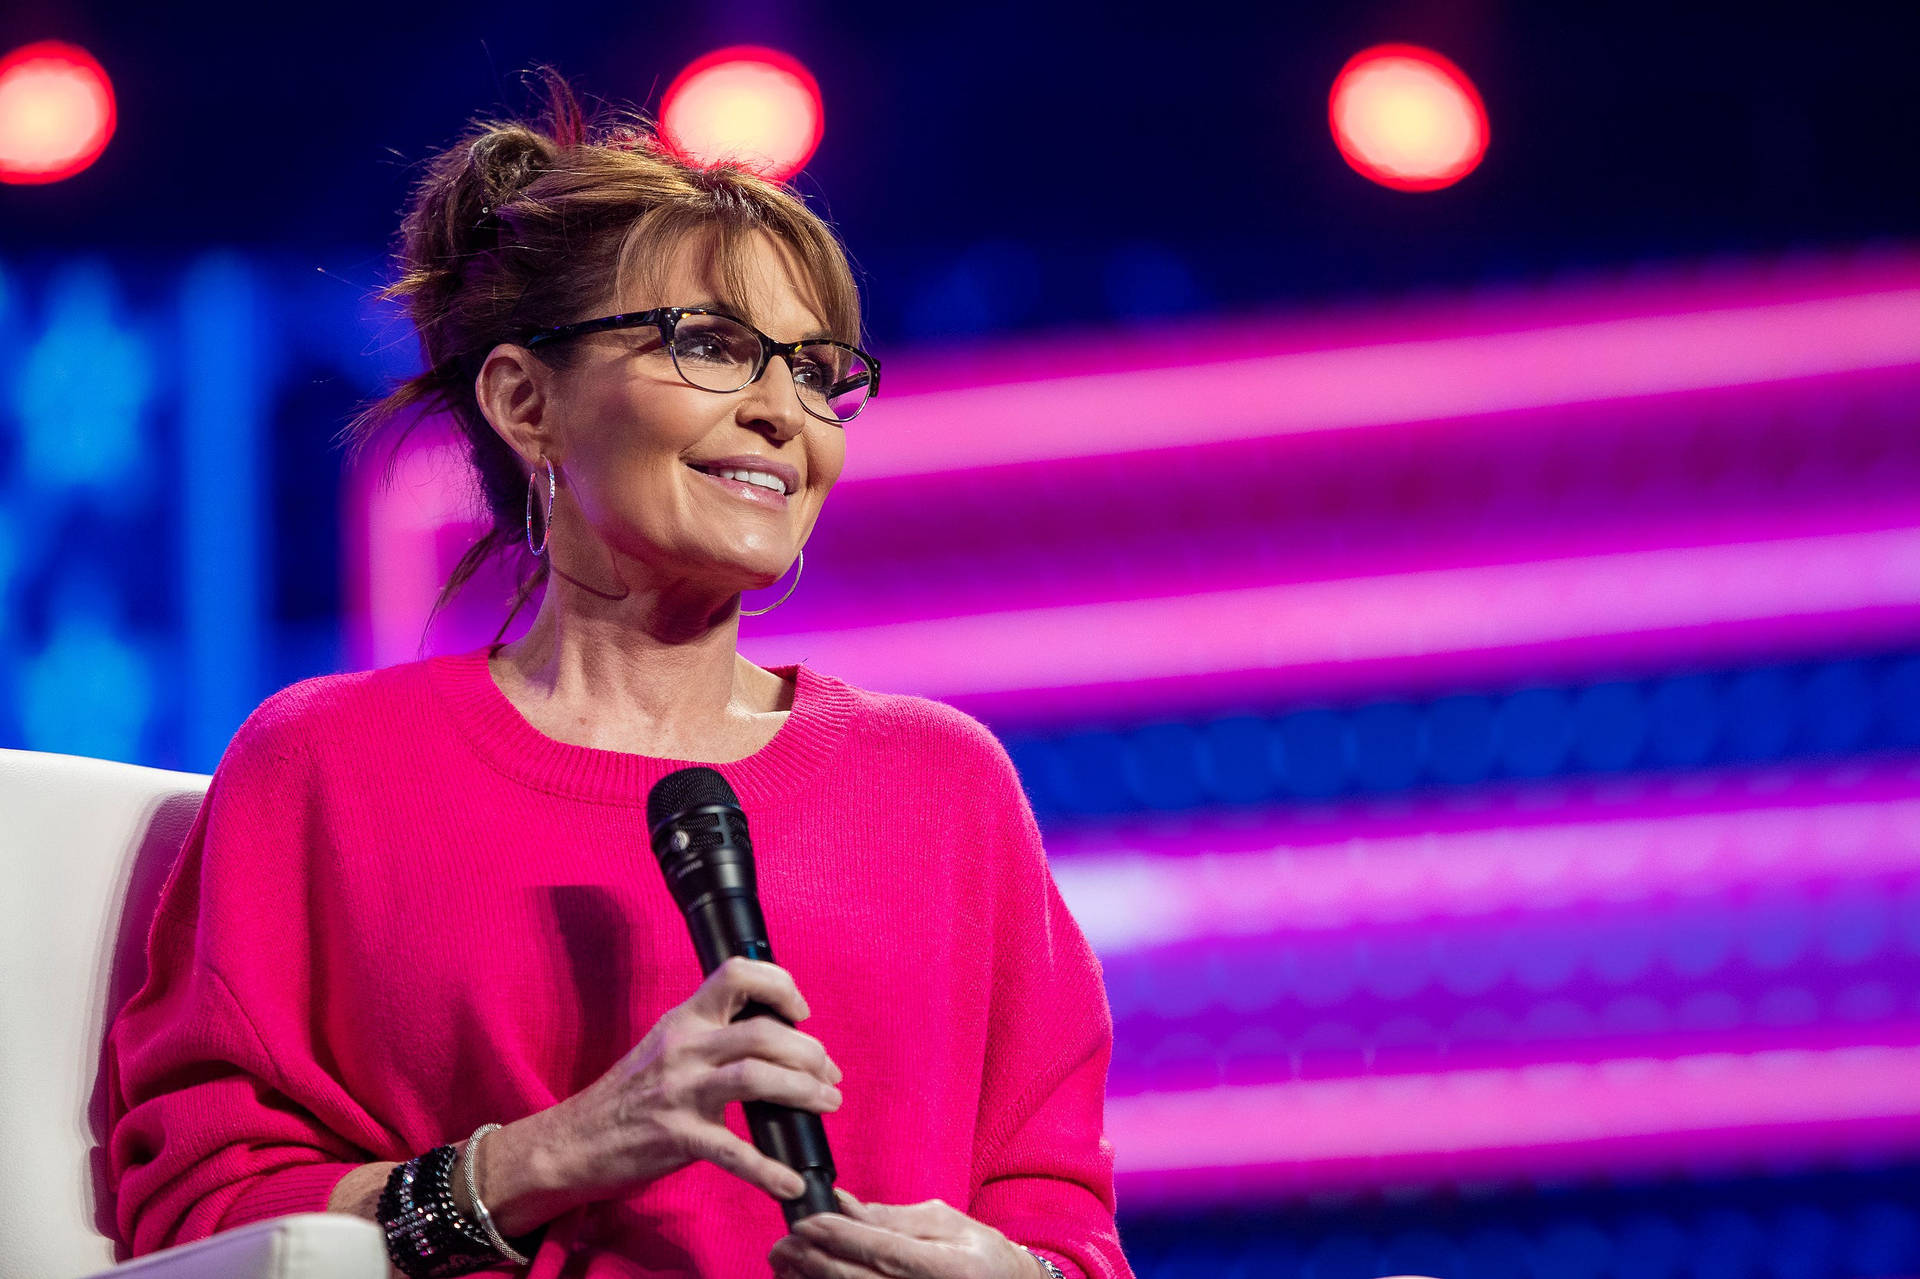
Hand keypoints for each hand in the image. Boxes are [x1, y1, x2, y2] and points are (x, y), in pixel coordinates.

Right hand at [537, 956, 844, 1206]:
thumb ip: (714, 1034)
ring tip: (827, 1104)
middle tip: (828, 1074)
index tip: (801, 1012)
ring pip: (757, 1077)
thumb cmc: (631, 1094)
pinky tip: (789, 1181)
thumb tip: (780, 1035)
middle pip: (763, 1032)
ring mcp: (680, 1092)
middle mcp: (684, 1047)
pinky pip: (733, 1152)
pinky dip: (768, 1170)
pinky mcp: (677, 1137)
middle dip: (810, 1053)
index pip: (737, 974)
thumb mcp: (668, 1045)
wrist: (575, 1140)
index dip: (780, 985)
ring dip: (804, 1092)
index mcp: (685, 1019)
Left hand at [769, 1188, 1047, 1278]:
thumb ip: (893, 1218)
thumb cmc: (980, 1254)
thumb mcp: (945, 1223)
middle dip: (812, 1261)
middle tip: (782, 1245)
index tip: (805, 1221)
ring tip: (784, 1266)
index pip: (880, 1249)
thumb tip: (843, 1205)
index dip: (838, 1236)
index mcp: (945, 1266)